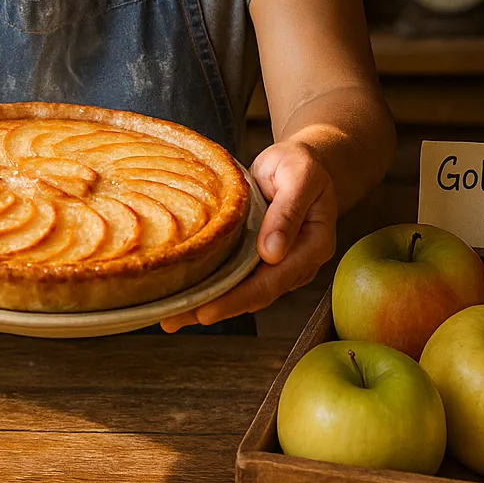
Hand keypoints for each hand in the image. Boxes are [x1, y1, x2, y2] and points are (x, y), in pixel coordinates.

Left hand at [160, 138, 336, 331]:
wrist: (301, 162)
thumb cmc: (300, 164)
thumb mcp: (298, 176)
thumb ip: (288, 211)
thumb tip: (271, 253)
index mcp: (313, 246)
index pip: (272, 281)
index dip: (238, 298)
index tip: (206, 310)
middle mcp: (297, 263)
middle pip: (254, 296)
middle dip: (215, 309)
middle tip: (173, 320)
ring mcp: (278, 264)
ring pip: (242, 291)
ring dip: (208, 303)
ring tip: (170, 317)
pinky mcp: (260, 259)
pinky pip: (236, 277)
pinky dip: (212, 286)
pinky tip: (185, 294)